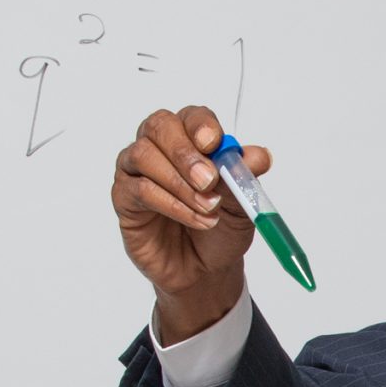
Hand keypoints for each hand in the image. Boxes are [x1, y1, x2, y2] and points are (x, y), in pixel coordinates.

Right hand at [110, 105, 268, 340]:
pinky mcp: (124, 197)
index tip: (214, 143)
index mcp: (191, 139)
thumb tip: (260, 156)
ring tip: (208, 209)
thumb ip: (245, 178)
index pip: (191, 117)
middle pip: (160, 127)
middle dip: (186, 153)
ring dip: (180, 183)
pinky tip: (195, 220)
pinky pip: (140, 189)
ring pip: (144, 155)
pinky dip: (171, 205)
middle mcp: (160, 147)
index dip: (200, 125)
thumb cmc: (220, 229)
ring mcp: (137, 170)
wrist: (206, 269)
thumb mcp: (242, 205)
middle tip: (209, 180)